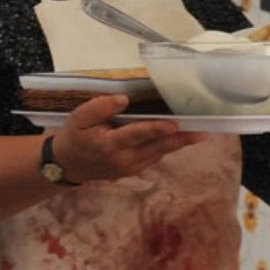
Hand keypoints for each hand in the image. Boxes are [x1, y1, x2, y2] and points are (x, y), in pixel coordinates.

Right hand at [52, 95, 206, 183]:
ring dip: (178, 144)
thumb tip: (124, 99)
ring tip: (199, 134)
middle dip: (180, 139)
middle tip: (202, 132)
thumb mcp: (78, 117)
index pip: (137, 134)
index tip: (174, 124)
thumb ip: (100, 107)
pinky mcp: (134, 170)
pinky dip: (168, 147)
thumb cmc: (74, 136)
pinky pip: (155, 157)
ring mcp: (130, 167)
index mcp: (109, 145)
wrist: (67, 165)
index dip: (156, 129)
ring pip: (159, 153)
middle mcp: (124, 159)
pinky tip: (181, 138)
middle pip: (156, 147)